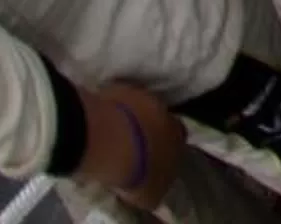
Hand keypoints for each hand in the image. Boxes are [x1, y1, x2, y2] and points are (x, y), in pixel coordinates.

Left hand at [76, 81, 183, 207]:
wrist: (107, 140)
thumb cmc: (135, 169)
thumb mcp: (150, 191)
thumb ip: (155, 186)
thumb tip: (153, 188)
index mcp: (179, 135)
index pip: (177, 140)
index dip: (163, 151)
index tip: (150, 162)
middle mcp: (165, 110)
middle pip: (158, 120)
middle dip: (146, 132)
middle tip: (131, 149)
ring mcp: (141, 95)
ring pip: (137, 108)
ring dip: (128, 120)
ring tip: (114, 137)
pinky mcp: (116, 88)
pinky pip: (116, 101)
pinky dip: (111, 112)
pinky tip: (101, 127)